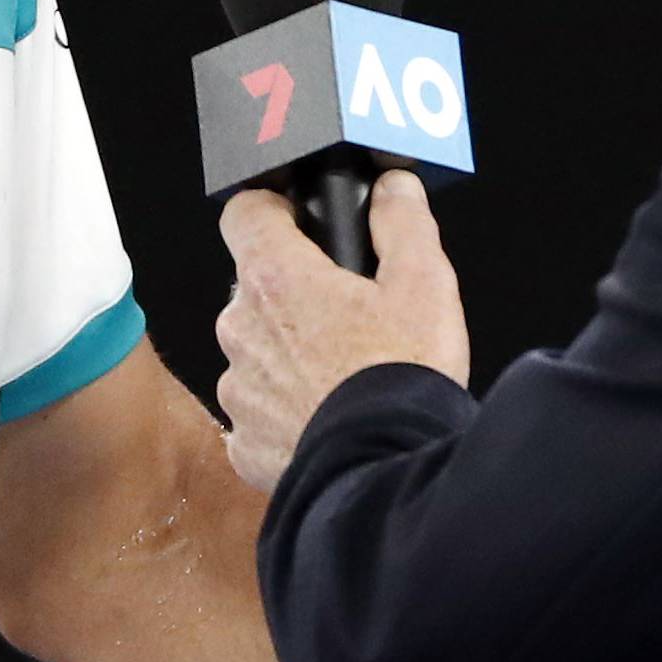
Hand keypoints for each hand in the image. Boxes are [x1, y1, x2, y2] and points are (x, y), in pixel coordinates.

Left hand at [217, 170, 469, 491]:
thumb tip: (393, 188)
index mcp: (275, 278)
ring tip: (346, 377)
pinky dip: (287, 412)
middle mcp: (240, 328)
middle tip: (350, 317)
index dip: (274, 211)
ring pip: (256, 353)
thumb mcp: (424, 283)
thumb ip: (403, 223)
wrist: (387, 473)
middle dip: (295, 295)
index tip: (302, 223)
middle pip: (256, 289)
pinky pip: (259, 413)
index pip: (245, 213)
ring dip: (289, 357)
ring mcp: (237, 388)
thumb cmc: (403, 377)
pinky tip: (330, 419)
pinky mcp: (244, 441)